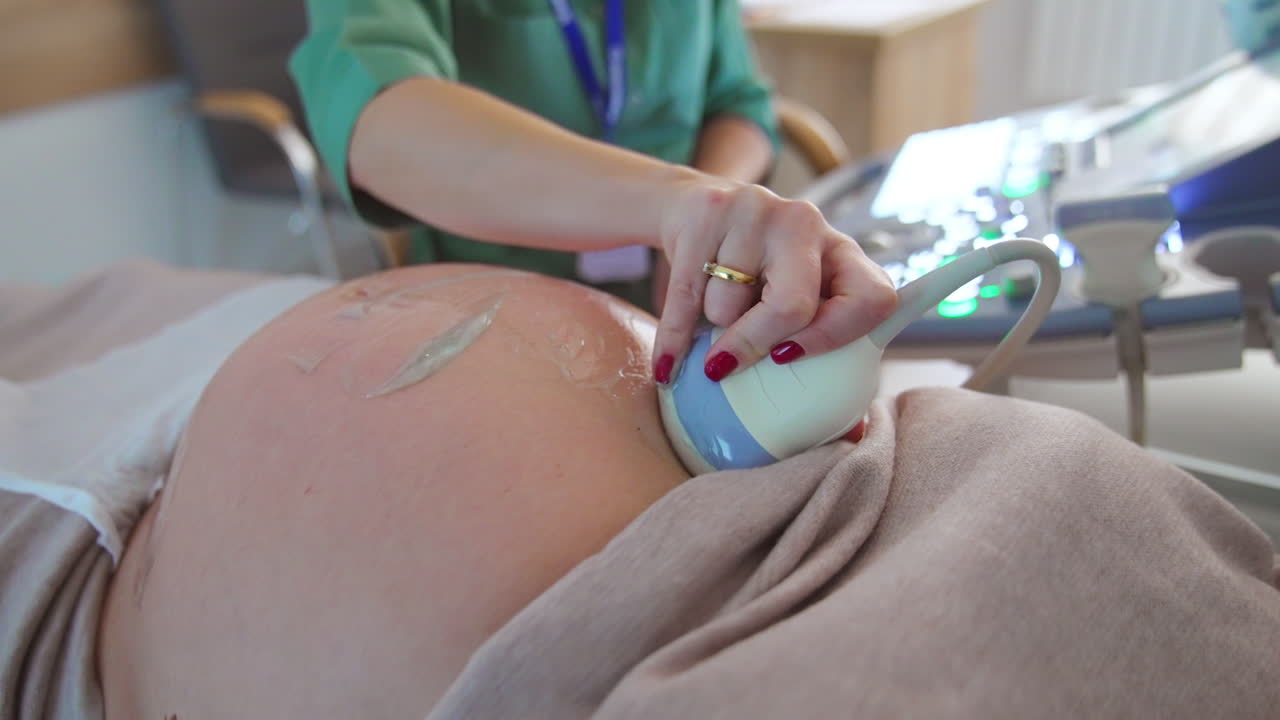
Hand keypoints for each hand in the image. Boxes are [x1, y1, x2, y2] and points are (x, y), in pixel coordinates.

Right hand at [652, 179, 896, 383]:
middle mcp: (806, 225)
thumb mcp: (798, 298)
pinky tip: (669, 368)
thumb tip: (853, 437)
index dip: (839, 336)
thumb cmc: (758, 273)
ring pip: (729, 302)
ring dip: (714, 324)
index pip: (872, 296)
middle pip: (792, 305)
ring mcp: (757, 211)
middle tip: (730, 367)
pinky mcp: (707, 212)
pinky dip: (674, 343)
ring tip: (713, 314)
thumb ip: (829, 357)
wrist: (696, 209)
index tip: (792, 357)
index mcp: (842, 253)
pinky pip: (685, 298)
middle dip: (755, 345)